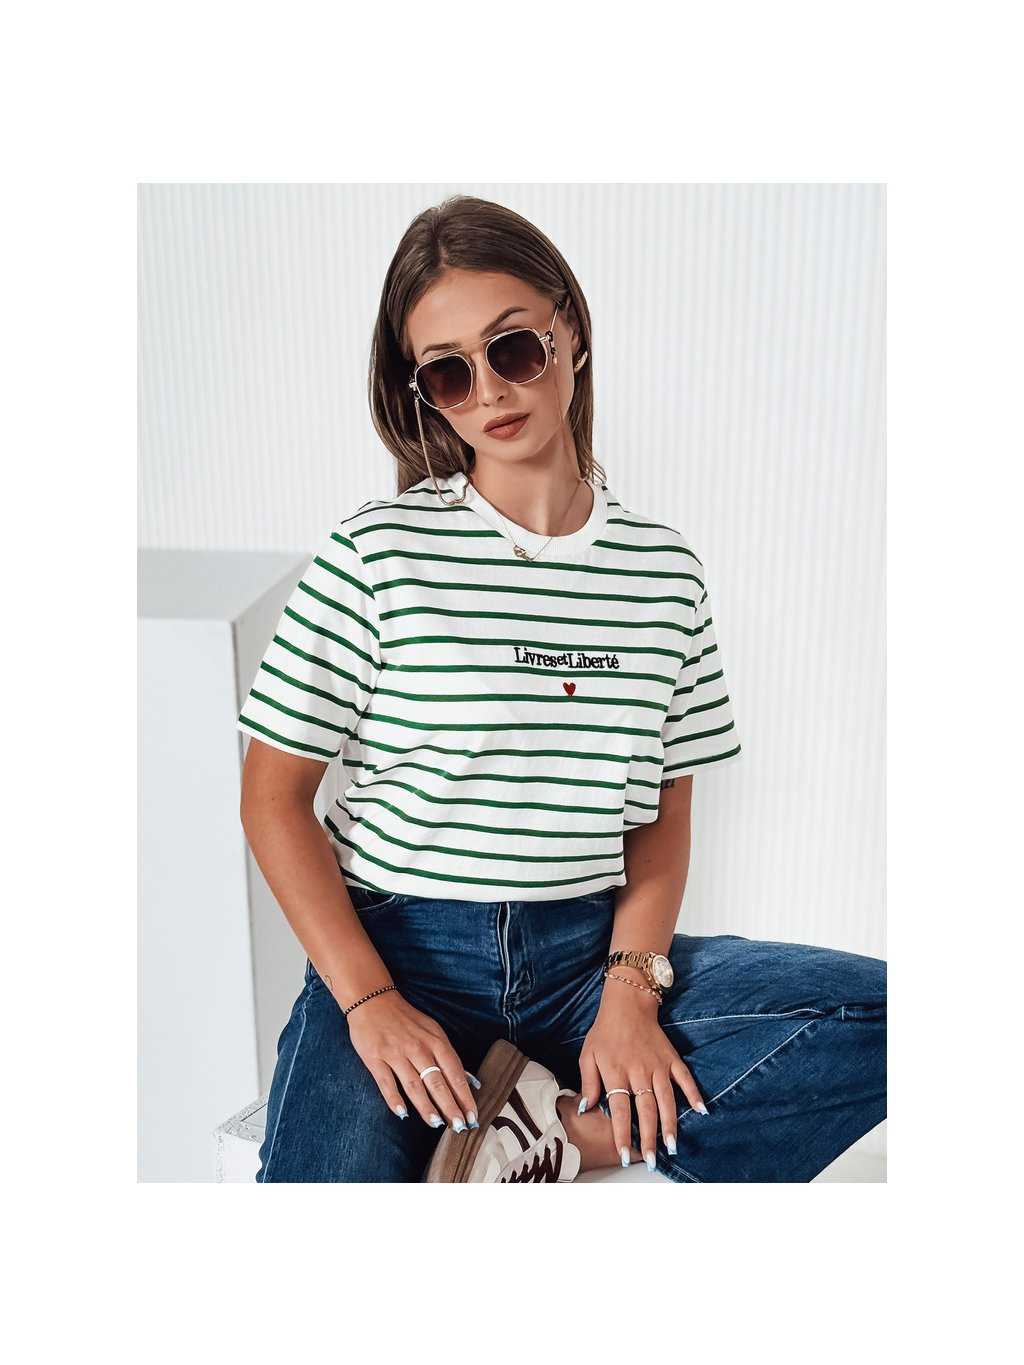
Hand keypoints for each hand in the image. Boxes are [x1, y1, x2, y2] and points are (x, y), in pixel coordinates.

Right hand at [347, 991, 479, 1130]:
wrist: (373, 1001)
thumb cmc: (407, 1020)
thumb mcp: (433, 1031)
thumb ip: (448, 1056)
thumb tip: (469, 1081)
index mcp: (436, 1041)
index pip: (455, 1073)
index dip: (465, 1096)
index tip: (472, 1116)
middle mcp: (418, 1049)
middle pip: (437, 1082)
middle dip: (450, 1106)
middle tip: (459, 1127)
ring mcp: (396, 1054)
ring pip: (414, 1085)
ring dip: (426, 1107)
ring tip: (436, 1124)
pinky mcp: (375, 1059)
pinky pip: (386, 1083)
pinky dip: (394, 1098)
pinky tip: (402, 1113)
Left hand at [577, 994, 706, 1162]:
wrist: (628, 1004)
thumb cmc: (605, 1032)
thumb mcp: (588, 1055)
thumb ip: (589, 1083)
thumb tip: (586, 1108)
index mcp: (616, 1072)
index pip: (620, 1110)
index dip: (622, 1134)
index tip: (623, 1154)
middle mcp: (638, 1071)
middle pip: (645, 1110)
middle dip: (648, 1138)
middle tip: (651, 1160)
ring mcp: (658, 1065)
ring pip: (666, 1099)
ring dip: (670, 1124)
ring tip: (672, 1146)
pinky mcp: (672, 1058)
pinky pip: (685, 1078)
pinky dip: (694, 1093)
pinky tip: (701, 1111)